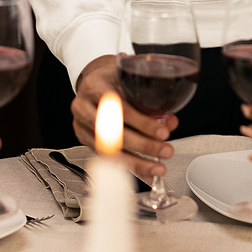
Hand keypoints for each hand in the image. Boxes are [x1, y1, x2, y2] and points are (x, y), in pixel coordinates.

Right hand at [71, 54, 175, 182]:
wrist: (94, 81)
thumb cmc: (113, 79)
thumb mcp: (129, 78)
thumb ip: (148, 99)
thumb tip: (170, 122)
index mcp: (94, 86)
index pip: (118, 107)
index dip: (141, 122)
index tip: (162, 132)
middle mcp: (83, 107)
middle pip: (112, 133)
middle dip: (143, 145)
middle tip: (165, 150)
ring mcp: (81, 126)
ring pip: (109, 151)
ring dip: (137, 162)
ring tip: (158, 168)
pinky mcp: (85, 140)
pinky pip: (109, 159)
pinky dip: (130, 167)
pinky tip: (146, 173)